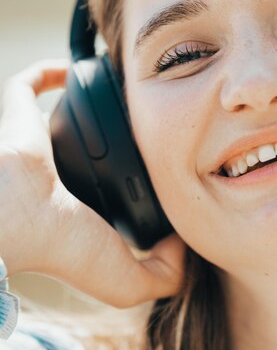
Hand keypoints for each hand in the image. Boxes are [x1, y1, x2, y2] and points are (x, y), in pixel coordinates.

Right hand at [0, 59, 185, 306]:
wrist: (13, 219)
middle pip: (99, 148)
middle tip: (159, 117)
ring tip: (129, 88)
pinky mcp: (17, 114)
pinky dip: (51, 73)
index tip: (176, 162)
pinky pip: (31, 83)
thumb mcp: (126, 280)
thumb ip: (166, 276)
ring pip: (71, 115)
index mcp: (87, 206)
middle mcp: (64, 172)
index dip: (144, 177)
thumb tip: (186, 243)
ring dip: (95, 102)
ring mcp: (40, 142)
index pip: (118, 188)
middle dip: (127, 134)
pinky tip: (82, 68)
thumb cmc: (64, 247)